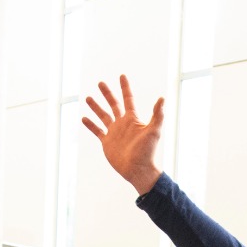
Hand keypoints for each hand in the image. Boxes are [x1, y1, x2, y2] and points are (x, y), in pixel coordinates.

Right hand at [82, 75, 164, 195]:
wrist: (138, 169)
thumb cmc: (148, 151)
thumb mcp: (154, 131)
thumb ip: (157, 114)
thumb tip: (162, 98)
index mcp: (132, 119)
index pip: (128, 99)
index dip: (125, 88)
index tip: (122, 76)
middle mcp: (122, 124)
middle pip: (113, 104)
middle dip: (107, 94)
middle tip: (100, 83)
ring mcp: (114, 132)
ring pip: (103, 116)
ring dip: (96, 107)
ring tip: (88, 98)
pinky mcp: (107, 142)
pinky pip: (97, 131)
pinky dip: (91, 125)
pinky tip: (84, 118)